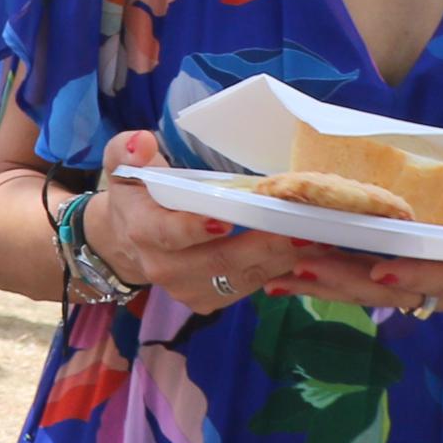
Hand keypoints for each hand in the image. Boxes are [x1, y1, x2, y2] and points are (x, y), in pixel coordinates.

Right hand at [71, 133, 315, 306]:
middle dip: (265, 246)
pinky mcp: (207, 302)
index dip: (198, 228)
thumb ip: (129, 151)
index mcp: (142, 231)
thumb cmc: (137, 194)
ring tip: (318, 238)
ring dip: (281, 261)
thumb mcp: (124, 165)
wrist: (126, 240)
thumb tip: (142, 141)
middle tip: (305, 227)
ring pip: (242, 279)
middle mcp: (162, 268)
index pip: (169, 234)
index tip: (229, 218)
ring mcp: (186, 289)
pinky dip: (278, 273)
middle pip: (220, 261)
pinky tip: (304, 254)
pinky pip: (248, 290)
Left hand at [262, 229, 442, 329]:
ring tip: (277, 271)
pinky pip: (368, 290)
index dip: (420, 275)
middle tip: (300, 264)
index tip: (385, 270)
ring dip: (327, 282)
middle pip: (396, 289)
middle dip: (347, 278)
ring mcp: (433, 295)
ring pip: (373, 293)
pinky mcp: (416, 293)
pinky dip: (330, 285)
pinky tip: (284, 279)